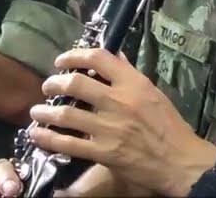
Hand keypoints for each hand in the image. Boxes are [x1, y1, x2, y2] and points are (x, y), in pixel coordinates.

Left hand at [25, 48, 215, 196]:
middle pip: (76, 84)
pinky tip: (36, 134)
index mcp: (134, 84)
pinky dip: (48, 138)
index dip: (75, 55)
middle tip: (48, 86)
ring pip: (66, 114)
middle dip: (54, 83)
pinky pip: (67, 144)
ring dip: (45, 111)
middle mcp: (119, 101)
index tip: (62, 61)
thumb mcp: (154, 93)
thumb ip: (130, 75)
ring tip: (36, 111)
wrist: (179, 161)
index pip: (100, 59)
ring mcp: (109, 128)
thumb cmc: (170, 126)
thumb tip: (114, 57)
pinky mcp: (102, 152)